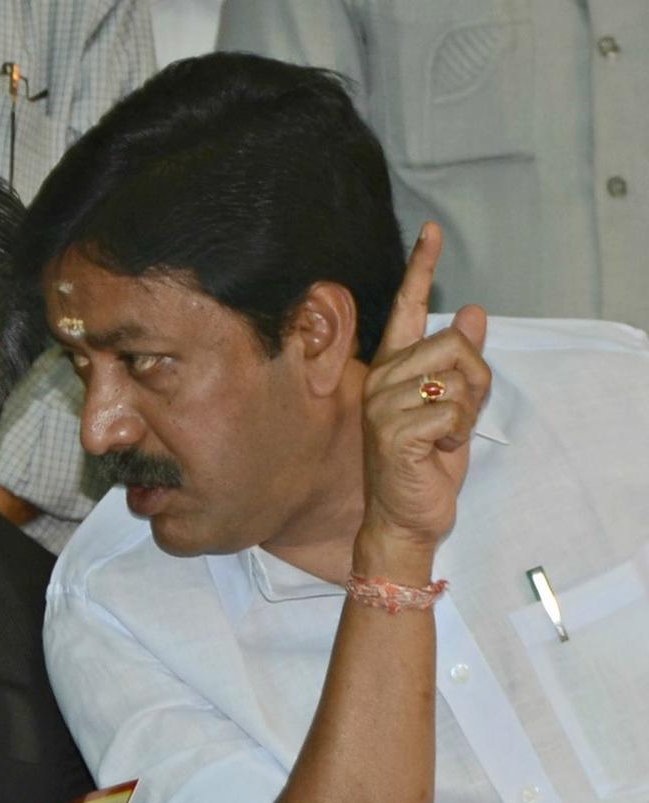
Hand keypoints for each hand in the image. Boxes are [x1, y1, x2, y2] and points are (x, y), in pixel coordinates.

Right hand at [356, 223, 490, 576]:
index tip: (432, 231)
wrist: (406, 517)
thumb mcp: (454, 408)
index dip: (421, 269)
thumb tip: (473, 311)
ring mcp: (382, 406)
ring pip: (455, 379)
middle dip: (474, 382)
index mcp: (393, 371)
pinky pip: (450, 413)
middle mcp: (381, 381)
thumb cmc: (426, 466)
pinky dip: (456, 435)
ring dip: (465, 413)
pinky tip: (437, 452)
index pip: (407, 310)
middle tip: (455, 418)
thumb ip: (460, 364)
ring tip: (443, 438)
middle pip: (453, 344)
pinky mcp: (391, 432)